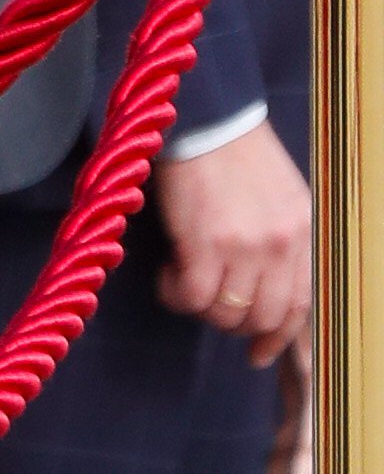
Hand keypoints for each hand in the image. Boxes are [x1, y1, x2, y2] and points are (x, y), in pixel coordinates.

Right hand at [156, 123, 311, 358]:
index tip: (258, 354)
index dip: (277, 338)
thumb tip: (267, 292)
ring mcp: (246, 246)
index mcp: (304, 234)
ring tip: (185, 282)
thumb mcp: (281, 199)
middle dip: (233, 323)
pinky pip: (192, 297)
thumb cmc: (237, 155)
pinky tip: (168, 276)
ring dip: (202, 308)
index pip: (300, 306)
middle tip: (210, 307)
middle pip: (262, 317)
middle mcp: (283, 244)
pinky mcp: (205, 243)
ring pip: (226, 313)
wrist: (206, 119)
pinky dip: (176, 296)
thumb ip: (283, 244)